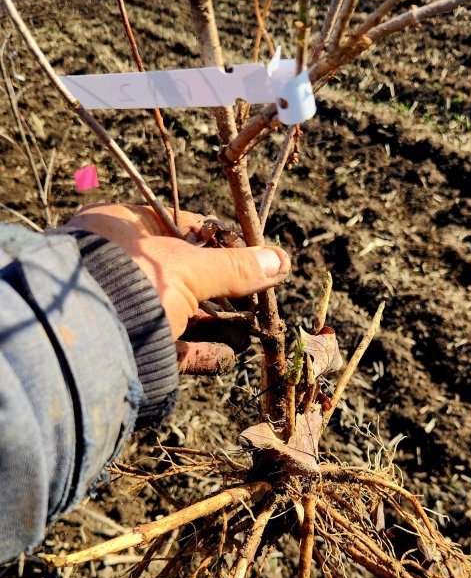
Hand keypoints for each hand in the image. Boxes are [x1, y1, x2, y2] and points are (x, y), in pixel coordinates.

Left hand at [64, 203, 290, 373]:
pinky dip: (199, 351)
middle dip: (221, 286)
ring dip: (215, 321)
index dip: (216, 237)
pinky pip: (168, 346)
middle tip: (256, 292)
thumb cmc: (129, 283)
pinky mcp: (125, 346)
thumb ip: (234, 267)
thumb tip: (279, 260)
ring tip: (251, 326)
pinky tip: (227, 354)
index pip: (176, 223)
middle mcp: (115, 265)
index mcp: (118, 229)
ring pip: (176, 312)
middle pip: (180, 273)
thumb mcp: (188, 268)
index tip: (248, 250)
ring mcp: (117, 306)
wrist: (83, 342)